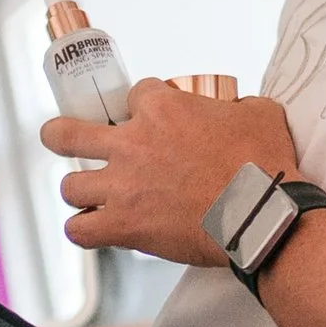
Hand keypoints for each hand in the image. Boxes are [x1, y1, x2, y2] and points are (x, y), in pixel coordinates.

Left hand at [42, 79, 298, 264]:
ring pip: (70, 187)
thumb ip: (238, 104)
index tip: (151, 117)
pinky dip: (85, 231)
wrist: (264, 213)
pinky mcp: (125, 225)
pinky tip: (94, 230)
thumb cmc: (265, 163)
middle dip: (60, 135)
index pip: (136, 94)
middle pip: (69, 134)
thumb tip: (236, 109)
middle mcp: (133, 143)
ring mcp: (124, 186)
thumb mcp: (260, 112)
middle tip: (60, 138)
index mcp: (164, 108)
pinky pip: (80, 232)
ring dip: (81, 191)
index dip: (143, 105)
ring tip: (92, 198)